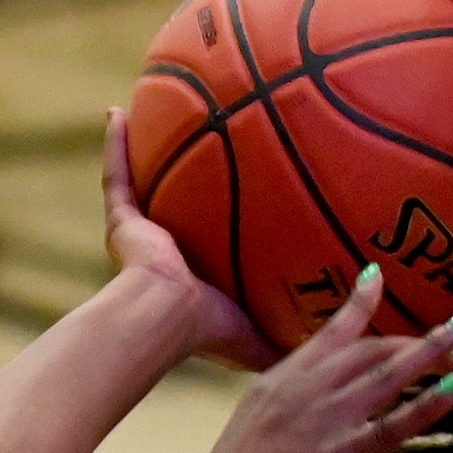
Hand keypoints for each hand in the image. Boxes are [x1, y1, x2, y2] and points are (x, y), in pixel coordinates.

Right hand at [101, 108, 277, 370]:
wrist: (165, 319)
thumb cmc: (211, 330)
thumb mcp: (261, 334)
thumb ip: (292, 337)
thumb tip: (337, 342)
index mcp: (193, 273)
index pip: (212, 237)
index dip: (224, 215)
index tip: (242, 188)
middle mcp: (164, 249)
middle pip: (179, 202)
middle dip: (189, 174)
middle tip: (205, 136)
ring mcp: (140, 233)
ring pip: (142, 181)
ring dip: (145, 150)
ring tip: (155, 109)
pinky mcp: (122, 222)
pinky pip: (116, 175)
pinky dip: (115, 144)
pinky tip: (116, 112)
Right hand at [156, 263, 452, 452]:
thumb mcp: (257, 421)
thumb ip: (290, 402)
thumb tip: (319, 399)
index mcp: (284, 377)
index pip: (329, 330)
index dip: (359, 301)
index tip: (378, 274)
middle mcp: (307, 386)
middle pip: (373, 347)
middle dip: (422, 335)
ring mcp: (324, 418)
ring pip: (390, 373)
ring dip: (436, 349)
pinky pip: (392, 425)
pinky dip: (427, 405)